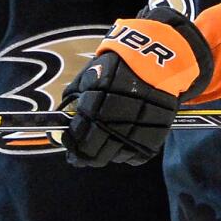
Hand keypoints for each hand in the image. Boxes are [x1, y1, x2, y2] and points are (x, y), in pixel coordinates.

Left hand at [62, 7, 213, 166]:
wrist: (156, 62)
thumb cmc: (117, 66)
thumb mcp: (88, 77)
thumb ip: (74, 98)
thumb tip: (64, 115)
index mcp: (93, 112)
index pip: (77, 141)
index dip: (71, 146)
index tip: (69, 145)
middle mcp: (112, 128)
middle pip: (94, 156)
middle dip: (85, 156)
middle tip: (82, 152)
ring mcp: (133, 136)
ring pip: (114, 158)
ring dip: (106, 154)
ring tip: (104, 144)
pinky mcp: (152, 139)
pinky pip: (134, 157)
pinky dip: (126, 153)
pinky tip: (122, 143)